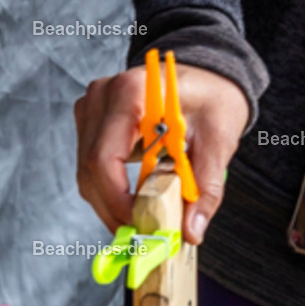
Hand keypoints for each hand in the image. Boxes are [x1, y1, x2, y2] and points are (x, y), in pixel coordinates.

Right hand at [74, 62, 248, 243]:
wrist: (205, 74)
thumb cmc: (212, 97)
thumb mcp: (219, 139)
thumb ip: (204, 187)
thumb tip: (190, 231)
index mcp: (132, 93)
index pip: (104, 158)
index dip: (116, 198)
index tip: (138, 224)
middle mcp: (102, 97)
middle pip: (90, 169)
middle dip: (112, 208)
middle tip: (140, 231)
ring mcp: (91, 107)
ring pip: (85, 171)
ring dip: (108, 201)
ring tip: (138, 218)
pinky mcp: (89, 120)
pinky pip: (88, 164)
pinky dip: (106, 188)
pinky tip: (130, 199)